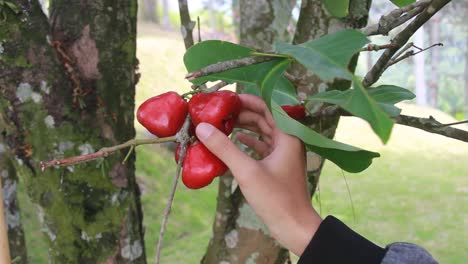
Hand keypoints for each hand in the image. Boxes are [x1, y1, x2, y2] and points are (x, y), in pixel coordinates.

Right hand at [195, 94, 321, 255]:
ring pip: (264, 131)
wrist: (295, 226)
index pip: (267, 107)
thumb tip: (202, 128)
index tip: (226, 99)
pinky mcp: (279, 165)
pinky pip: (264, 146)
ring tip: (224, 123)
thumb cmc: (276, 199)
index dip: (247, 100)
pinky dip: (250, 141)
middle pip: (264, 117)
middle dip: (242, 113)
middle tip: (220, 111)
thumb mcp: (247, 171)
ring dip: (245, 126)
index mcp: (287, 136)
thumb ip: (224, 148)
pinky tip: (236, 139)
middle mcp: (288, 140)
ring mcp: (285, 153)